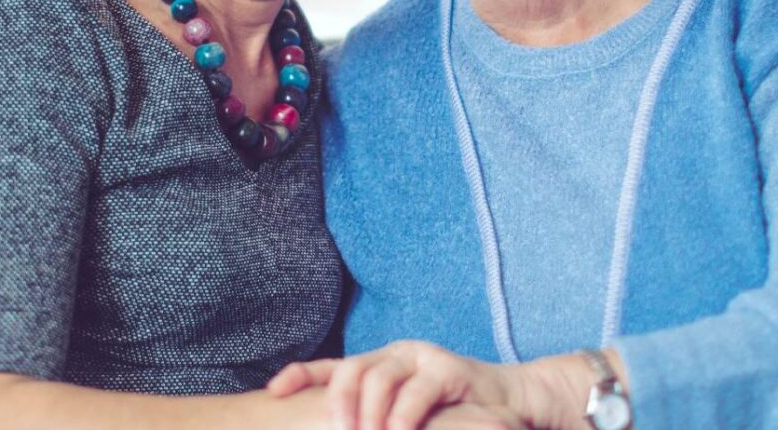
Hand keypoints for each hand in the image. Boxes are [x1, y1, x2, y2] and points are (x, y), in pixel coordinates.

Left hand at [267, 340, 519, 429]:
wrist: (504, 403)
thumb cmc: (447, 415)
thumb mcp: (399, 415)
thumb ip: (369, 417)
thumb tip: (335, 429)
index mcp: (377, 365)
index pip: (331, 366)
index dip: (300, 374)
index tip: (273, 391)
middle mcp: (394, 355)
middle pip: (352, 367)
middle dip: (337, 398)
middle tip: (335, 428)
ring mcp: (421, 358)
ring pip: (381, 376)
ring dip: (368, 411)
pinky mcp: (449, 370)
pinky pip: (420, 390)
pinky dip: (404, 415)